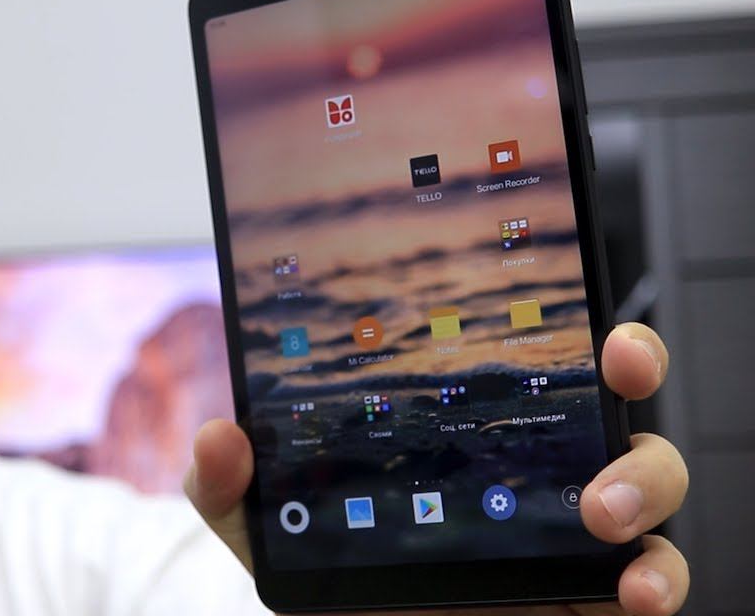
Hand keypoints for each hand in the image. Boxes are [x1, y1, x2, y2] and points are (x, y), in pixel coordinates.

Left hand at [184, 322, 688, 614]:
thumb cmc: (324, 577)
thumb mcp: (264, 528)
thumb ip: (229, 485)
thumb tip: (219, 437)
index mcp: (458, 423)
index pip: (516, 347)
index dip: (549, 310)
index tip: (570, 298)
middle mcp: (525, 463)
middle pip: (605, 392)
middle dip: (633, 360)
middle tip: (615, 366)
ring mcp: (567, 528)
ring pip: (649, 476)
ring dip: (644, 476)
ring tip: (601, 511)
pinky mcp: (590, 594)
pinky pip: (656, 575)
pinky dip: (663, 575)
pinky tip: (634, 586)